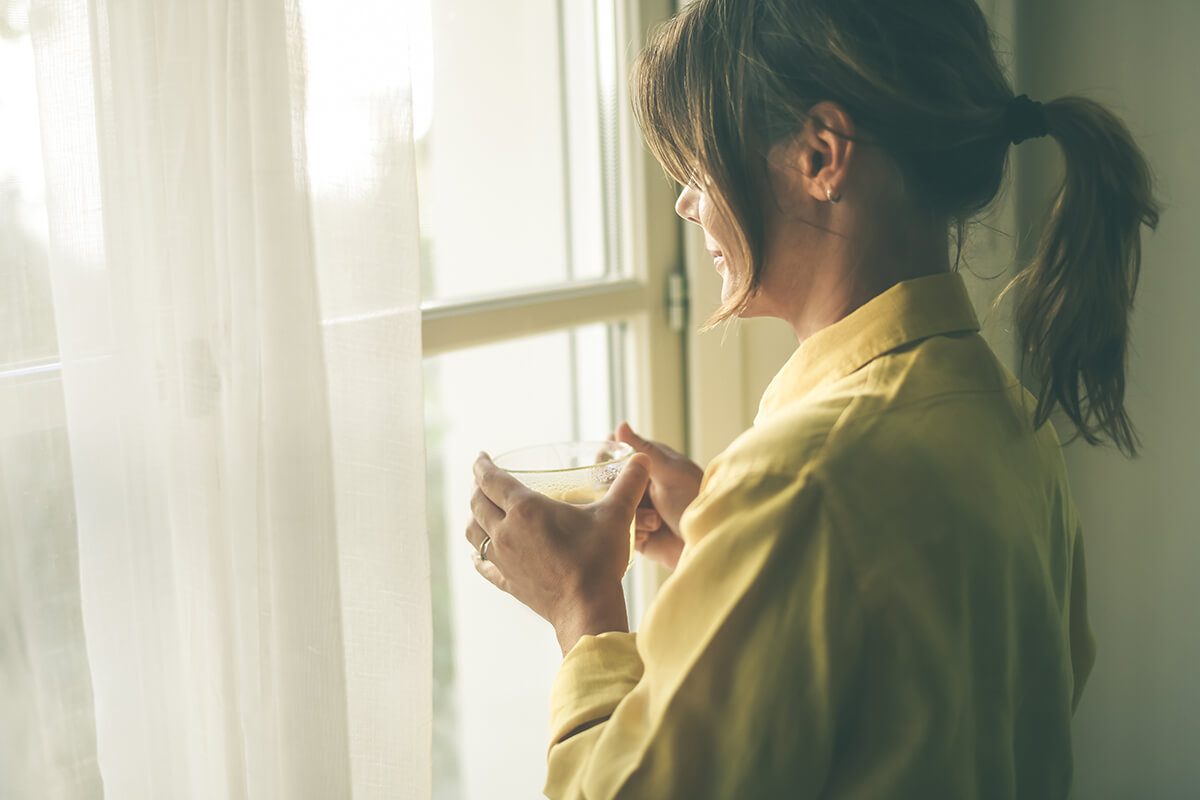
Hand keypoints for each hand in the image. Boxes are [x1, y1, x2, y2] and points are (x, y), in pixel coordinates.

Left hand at [466, 452, 650, 654]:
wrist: (587, 608)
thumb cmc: (598, 560)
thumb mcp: (615, 515)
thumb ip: (628, 484)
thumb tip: (642, 459)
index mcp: (525, 509)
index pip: (491, 480)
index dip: (482, 465)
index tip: (481, 456)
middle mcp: (505, 532)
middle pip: (477, 503)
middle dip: (477, 487)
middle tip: (484, 479)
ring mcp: (503, 559)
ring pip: (473, 532)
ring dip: (473, 517)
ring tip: (480, 510)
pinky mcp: (508, 582)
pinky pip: (483, 566)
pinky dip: (477, 556)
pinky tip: (477, 555)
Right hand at [614, 422, 702, 570]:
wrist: (706, 542)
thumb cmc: (696, 501)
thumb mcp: (671, 472)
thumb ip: (644, 450)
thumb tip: (620, 424)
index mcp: (648, 464)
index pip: (615, 453)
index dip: (606, 458)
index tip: (608, 466)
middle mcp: (639, 485)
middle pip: (605, 481)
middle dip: (620, 491)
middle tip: (641, 498)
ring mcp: (636, 508)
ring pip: (611, 506)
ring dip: (633, 515)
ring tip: (656, 521)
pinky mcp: (634, 533)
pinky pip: (619, 530)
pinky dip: (635, 532)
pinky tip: (653, 534)